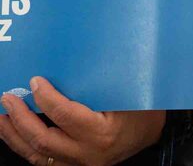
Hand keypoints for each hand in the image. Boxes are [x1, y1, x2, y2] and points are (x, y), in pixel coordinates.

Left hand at [0, 78, 164, 165]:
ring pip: (36, 153)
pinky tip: (13, 133)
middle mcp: (87, 153)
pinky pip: (41, 160)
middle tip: (8, 98)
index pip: (65, 115)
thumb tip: (74, 63)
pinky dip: (23, 146)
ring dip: (13, 134)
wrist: (150, 135)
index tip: (35, 81)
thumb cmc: (143, 110)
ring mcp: (78, 163)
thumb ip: (101, 84)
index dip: (46, 98)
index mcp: (102, 133)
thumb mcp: (128, 94)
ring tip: (2, 116)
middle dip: (20, 118)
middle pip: (43, 138)